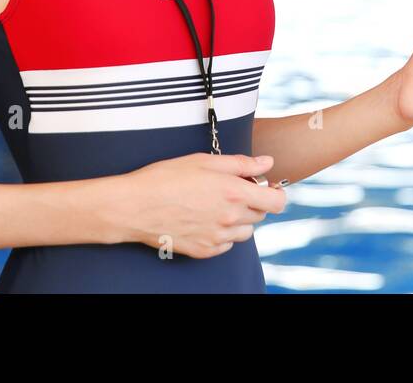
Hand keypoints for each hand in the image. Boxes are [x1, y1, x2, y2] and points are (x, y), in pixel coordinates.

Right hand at [116, 153, 286, 257]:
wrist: (135, 206)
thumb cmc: (165, 178)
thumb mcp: (205, 161)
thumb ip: (242, 164)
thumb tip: (266, 162)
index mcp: (235, 193)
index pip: (277, 201)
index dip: (274, 192)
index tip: (264, 187)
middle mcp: (230, 218)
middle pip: (260, 215)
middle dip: (252, 202)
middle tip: (229, 190)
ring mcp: (218, 237)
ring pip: (245, 231)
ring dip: (238, 219)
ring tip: (215, 205)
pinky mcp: (205, 251)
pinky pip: (226, 244)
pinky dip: (222, 233)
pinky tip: (204, 219)